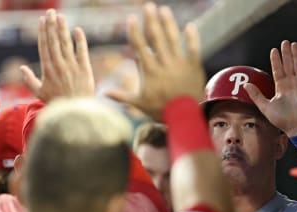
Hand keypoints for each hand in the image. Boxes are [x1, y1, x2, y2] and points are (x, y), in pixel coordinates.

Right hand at [20, 9, 93, 101]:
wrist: (76, 111)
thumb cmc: (57, 103)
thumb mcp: (39, 93)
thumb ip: (29, 80)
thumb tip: (21, 67)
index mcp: (47, 69)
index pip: (44, 45)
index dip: (43, 32)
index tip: (42, 20)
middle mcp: (59, 65)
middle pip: (54, 41)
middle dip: (51, 25)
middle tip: (51, 12)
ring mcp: (72, 66)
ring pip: (66, 43)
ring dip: (63, 28)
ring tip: (61, 16)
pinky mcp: (85, 69)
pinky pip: (82, 51)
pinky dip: (80, 40)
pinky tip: (77, 30)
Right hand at [106, 3, 204, 119]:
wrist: (184, 116)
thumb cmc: (160, 110)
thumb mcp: (139, 104)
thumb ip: (122, 96)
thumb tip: (103, 93)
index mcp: (150, 70)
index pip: (140, 46)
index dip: (135, 31)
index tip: (131, 18)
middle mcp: (164, 63)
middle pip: (156, 37)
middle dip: (151, 20)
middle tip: (148, 6)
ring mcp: (180, 63)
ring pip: (173, 39)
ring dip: (168, 23)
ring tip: (164, 10)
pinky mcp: (194, 66)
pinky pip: (194, 49)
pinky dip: (192, 37)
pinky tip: (190, 25)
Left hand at [244, 40, 296, 136]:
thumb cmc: (282, 120)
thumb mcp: (265, 106)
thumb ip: (256, 95)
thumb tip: (246, 85)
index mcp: (281, 87)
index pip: (278, 70)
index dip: (276, 60)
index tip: (274, 50)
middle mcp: (291, 84)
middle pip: (288, 65)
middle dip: (286, 54)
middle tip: (284, 43)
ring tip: (294, 44)